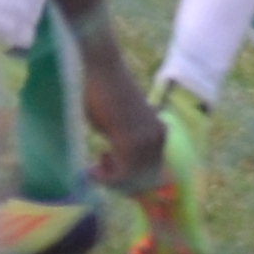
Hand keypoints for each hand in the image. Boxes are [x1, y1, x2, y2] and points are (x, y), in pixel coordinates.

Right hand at [80, 43, 167, 192]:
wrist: (103, 73)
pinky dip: (105, 179)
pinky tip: (92, 170)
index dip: (131, 179)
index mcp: (160, 133)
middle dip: (119, 180)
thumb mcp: (122, 124)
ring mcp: (146, 140)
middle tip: (99, 168)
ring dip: (110, 179)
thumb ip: (127, 144)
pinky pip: (122, 175)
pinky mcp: (131, 141)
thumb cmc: (107, 94)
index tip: (110, 171)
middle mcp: (158, 138)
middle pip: (143, 179)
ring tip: (95, 166)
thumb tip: (122, 169)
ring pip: (132, 178)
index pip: (153, 171)